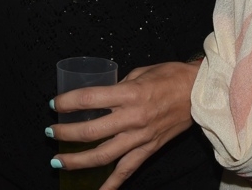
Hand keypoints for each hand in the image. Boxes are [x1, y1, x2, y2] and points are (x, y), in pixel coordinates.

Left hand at [47, 61, 199, 189]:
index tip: (54, 104)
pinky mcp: (149, 149)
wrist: (200, 92)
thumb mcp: (140, 73)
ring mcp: (141, 137)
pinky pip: (127, 170)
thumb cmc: (170, 76)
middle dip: (66, 133)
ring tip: (59, 162)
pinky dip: (111, 184)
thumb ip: (118, 87)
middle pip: (92, 131)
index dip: (68, 102)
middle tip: (50, 133)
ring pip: (104, 155)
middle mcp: (133, 118)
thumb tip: (100, 97)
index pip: (90, 99)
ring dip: (78, 160)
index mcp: (130, 94)